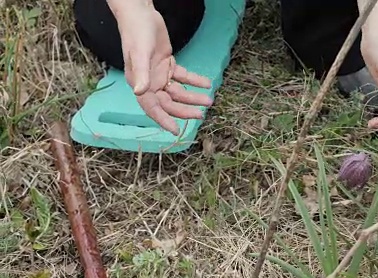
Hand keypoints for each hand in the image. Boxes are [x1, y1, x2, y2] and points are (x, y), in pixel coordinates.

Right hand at [113, 2, 212, 134]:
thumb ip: (142, 74)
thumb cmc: (136, 33)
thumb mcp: (139, 53)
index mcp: (140, 83)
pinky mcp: (168, 64)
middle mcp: (150, 82)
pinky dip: (195, 81)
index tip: (176, 131)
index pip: (152, 107)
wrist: (141, 13)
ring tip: (209, 100)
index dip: (163, 120)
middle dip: (184, 110)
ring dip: (193, 97)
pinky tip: (207, 83)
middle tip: (201, 114)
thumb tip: (140, 93)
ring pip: (178, 92)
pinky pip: (183, 77)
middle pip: (169, 103)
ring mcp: (160, 74)